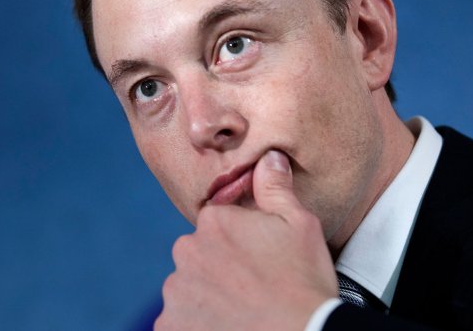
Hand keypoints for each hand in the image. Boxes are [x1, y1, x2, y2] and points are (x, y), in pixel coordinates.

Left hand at [156, 150, 337, 329]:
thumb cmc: (303, 284)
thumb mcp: (300, 225)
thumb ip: (276, 188)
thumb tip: (268, 157)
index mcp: (214, 221)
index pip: (217, 227)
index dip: (239, 246)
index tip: (258, 264)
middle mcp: (187, 251)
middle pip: (199, 257)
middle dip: (218, 270)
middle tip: (250, 289)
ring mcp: (176, 291)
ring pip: (188, 290)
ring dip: (205, 299)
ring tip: (240, 312)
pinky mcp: (169, 326)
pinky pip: (178, 322)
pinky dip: (196, 325)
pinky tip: (226, 326)